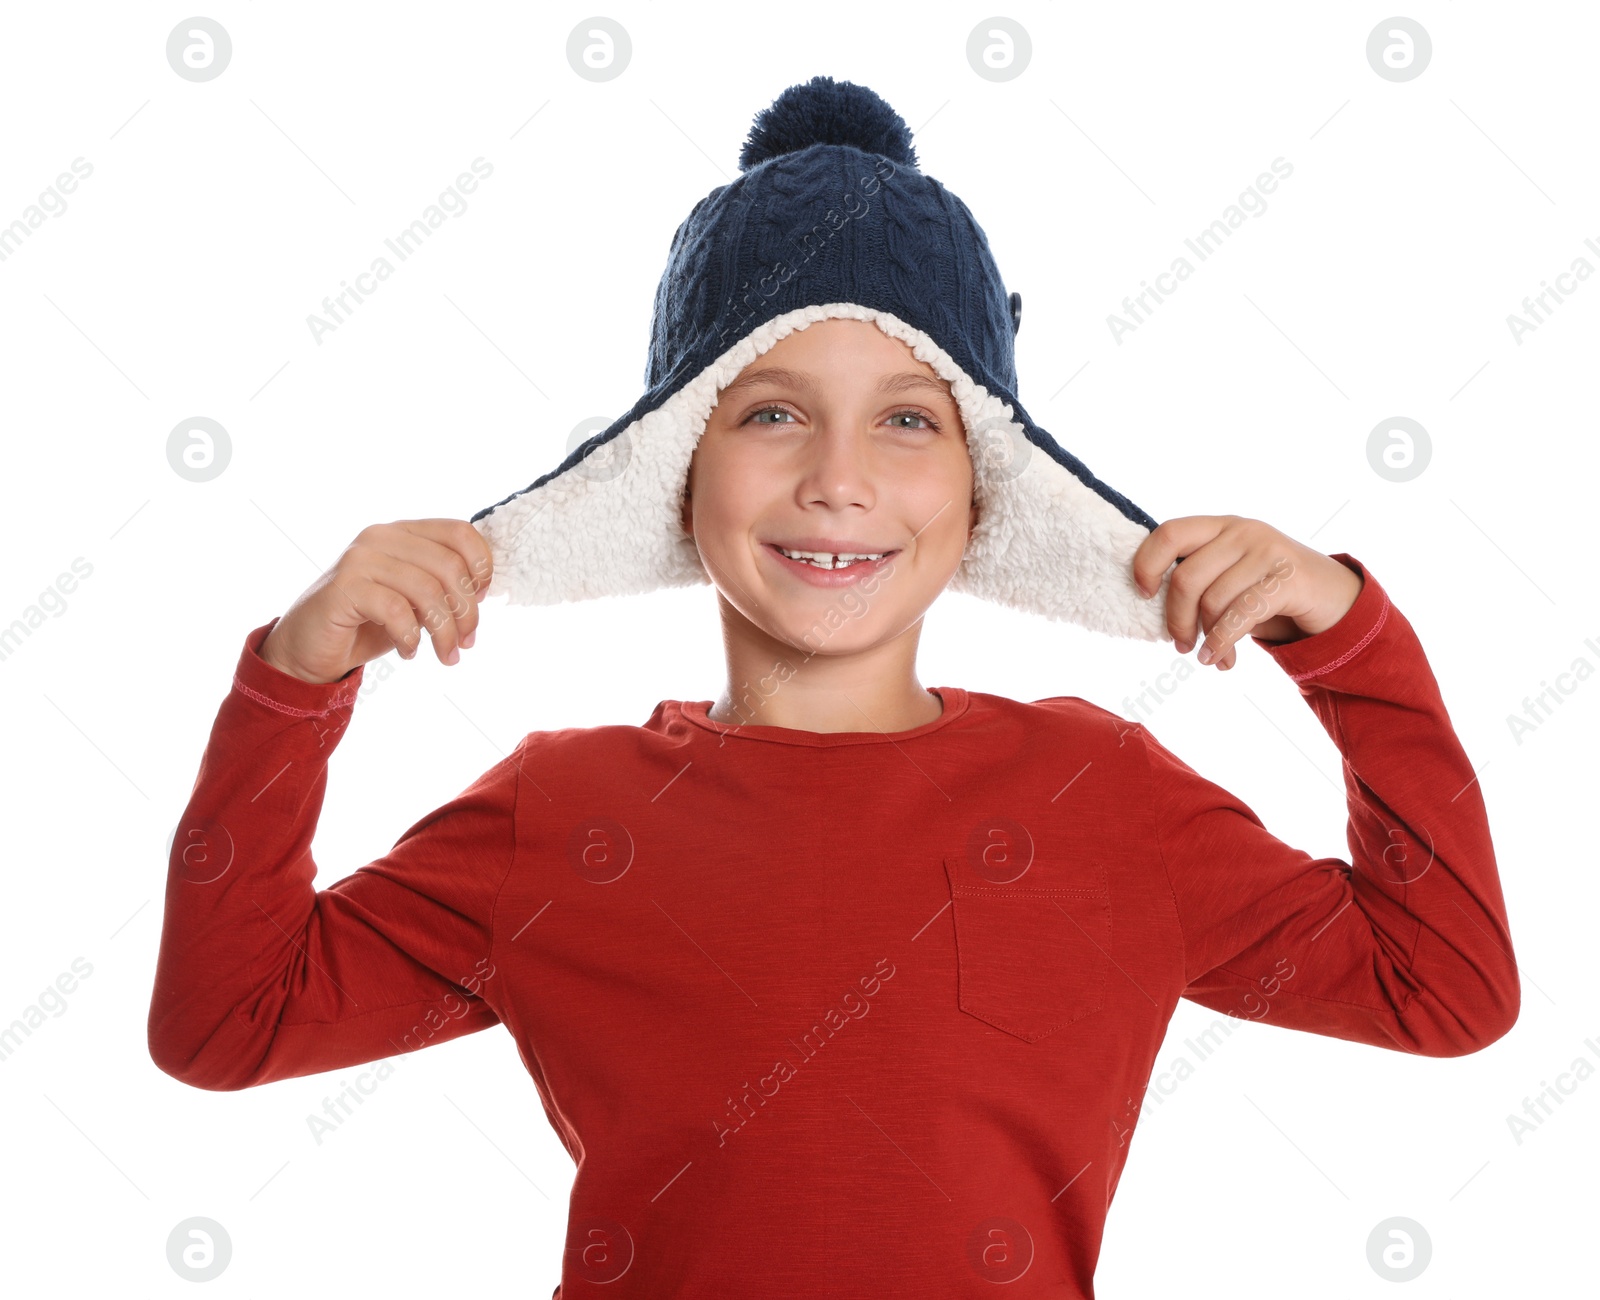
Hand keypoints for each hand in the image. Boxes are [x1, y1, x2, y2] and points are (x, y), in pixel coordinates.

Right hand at [258, 519, 492, 683]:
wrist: (310, 648)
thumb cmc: (370, 623)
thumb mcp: (415, 601)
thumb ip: (444, 588)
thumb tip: (482, 592)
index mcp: (404, 532)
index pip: (460, 532)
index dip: (482, 568)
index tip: (481, 602)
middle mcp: (381, 535)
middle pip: (450, 566)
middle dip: (467, 612)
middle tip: (466, 644)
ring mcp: (360, 558)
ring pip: (427, 590)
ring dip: (444, 632)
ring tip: (446, 656)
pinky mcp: (343, 587)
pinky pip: (396, 610)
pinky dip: (410, 637)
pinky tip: (409, 652)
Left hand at [1131, 515, 1362, 670]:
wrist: (1334, 595)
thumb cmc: (1268, 588)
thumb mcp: (1231, 572)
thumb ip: (1198, 575)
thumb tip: (1151, 602)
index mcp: (1220, 526)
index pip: (1169, 533)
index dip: (1147, 564)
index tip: (1143, 595)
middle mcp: (1242, 531)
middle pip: (1186, 577)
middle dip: (1176, 619)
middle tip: (1180, 644)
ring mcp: (1268, 551)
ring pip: (1212, 600)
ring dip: (1204, 637)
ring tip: (1207, 656)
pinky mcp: (1289, 578)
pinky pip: (1241, 615)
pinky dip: (1223, 643)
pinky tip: (1219, 659)